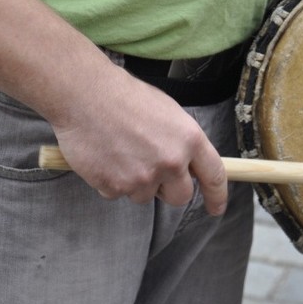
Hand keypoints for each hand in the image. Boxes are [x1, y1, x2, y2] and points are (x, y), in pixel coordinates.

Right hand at [49, 65, 227, 214]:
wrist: (85, 95)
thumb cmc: (125, 97)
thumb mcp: (168, 112)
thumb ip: (182, 142)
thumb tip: (186, 163)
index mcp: (189, 140)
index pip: (214, 176)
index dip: (217, 196)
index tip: (216, 208)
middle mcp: (171, 162)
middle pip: (180, 197)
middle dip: (168, 189)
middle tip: (151, 169)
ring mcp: (142, 177)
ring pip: (145, 196)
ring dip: (136, 183)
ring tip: (121, 152)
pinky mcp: (115, 186)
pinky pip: (117, 193)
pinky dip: (110, 180)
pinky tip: (104, 156)